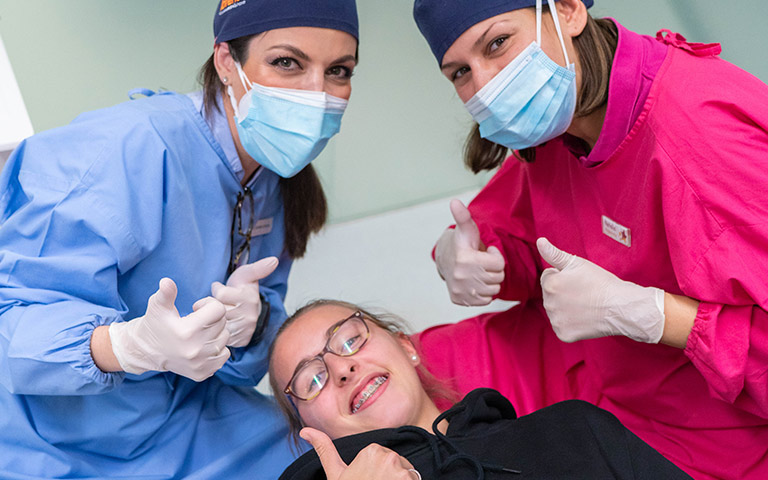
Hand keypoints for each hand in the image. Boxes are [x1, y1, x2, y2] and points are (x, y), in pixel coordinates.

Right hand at [109, 278, 229, 380]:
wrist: (146, 351)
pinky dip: (217, 349)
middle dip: (212, 318)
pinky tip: (202, 345)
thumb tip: (167, 281)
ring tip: (199, 332)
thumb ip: (166, 293)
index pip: (218, 309)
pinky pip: (225, 355)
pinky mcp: (203, 373)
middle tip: (197, 320)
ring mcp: (200, 363)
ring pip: (225, 338)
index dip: (208, 304)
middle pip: (223, 323)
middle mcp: (196, 349)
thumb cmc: (155, 324)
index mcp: (187, 331)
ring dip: (215, 332)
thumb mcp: (157, 306)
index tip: (196, 308)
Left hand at [210, 257, 277, 346]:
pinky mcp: (240, 340)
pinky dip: (218, 329)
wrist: (248, 308)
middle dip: (215, 305)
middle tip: (221, 302)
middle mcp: (249, 316)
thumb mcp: (247, 274)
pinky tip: (223, 322)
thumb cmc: (242, 288)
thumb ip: (258, 268)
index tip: (222, 289)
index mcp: (249, 299)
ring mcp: (245, 330)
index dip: (217, 290)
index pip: (221, 294)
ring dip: (215, 317)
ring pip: (217, 323)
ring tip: (221, 311)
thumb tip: (274, 260)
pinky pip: (220, 336)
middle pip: (218, 310)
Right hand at [300, 427, 418, 479]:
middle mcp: (388, 456)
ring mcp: (402, 471)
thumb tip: (305, 430)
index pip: (385, 459)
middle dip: (391, 478)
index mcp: (371, 450)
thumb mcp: (336, 475)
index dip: (378, 473)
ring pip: (408, 475)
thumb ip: (325, 450)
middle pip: (398, 465)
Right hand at [434, 199, 504, 305]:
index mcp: (465, 259)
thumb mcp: (466, 229)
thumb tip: (455, 201)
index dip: (496, 257)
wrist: (445, 259)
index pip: (499, 265)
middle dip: (494, 270)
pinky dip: (484, 293)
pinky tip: (476, 282)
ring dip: (490, 281)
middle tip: (484, 262)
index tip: (487, 251)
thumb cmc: (462, 243)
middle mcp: (461, 277)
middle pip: (498, 278)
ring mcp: (460, 290)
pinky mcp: (459, 300)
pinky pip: (485, 300)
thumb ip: (463, 216)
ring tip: (480, 272)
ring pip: (493, 291)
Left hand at [536, 237, 664, 343]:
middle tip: (583, 292)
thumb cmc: (601, 283)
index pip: (547, 276)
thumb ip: (554, 253)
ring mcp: (556, 321)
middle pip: (549, 294)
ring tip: (585, 304)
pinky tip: (584, 318)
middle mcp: (548, 304)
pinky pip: (562, 326)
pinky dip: (571, 323)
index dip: (563, 276)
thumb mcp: (577, 263)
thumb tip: (539, 241)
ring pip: (555, 310)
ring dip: (565, 307)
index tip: (578, 280)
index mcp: (549, 284)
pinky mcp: (564, 334)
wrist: (620, 307)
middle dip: (562, 292)